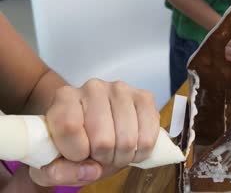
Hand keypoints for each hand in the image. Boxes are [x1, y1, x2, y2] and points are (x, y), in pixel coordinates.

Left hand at [29, 79, 159, 186]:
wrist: (96, 130)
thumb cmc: (74, 145)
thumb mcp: (53, 165)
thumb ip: (60, 172)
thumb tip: (92, 170)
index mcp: (65, 98)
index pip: (69, 126)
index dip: (76, 152)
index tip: (78, 156)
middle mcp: (93, 87)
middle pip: (102, 139)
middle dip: (103, 158)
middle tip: (100, 155)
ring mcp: (121, 90)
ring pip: (127, 139)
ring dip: (123, 156)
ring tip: (116, 151)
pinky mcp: (144, 97)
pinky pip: (148, 135)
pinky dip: (142, 151)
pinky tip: (134, 148)